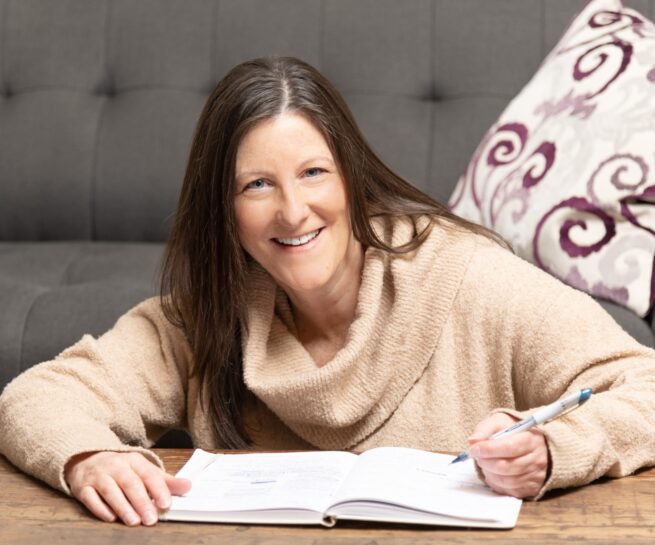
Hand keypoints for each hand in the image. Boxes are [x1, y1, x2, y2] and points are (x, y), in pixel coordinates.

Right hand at [64, 451, 191, 525]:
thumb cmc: (121, 469)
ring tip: (134, 521)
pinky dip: (100, 508)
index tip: (166, 503)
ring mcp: (98, 476)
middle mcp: (116, 466)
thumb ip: (164, 481)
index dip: (158, 489)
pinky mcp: (82, 487)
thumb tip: (188, 486)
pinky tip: (110, 518)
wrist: (86, 459)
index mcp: (134, 461)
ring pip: (110, 490)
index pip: (148, 474)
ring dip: (123, 507)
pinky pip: (90, 497)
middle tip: (151, 519)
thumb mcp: (143, 470)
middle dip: (141, 502)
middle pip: (130, 483)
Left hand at [468, 412, 549, 498]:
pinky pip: (510, 491)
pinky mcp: (532, 488)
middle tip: (477, 457)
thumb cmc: (513, 432)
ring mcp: (536, 476)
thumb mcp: (500, 422)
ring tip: (484, 464)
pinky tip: (492, 473)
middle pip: (508, 466)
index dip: (489, 450)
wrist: (531, 444)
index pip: (510, 447)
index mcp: (531, 439)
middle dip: (486, 462)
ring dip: (490, 473)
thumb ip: (485, 429)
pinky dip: (496, 483)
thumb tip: (473, 441)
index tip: (474, 449)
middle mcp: (537, 459)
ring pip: (508, 481)